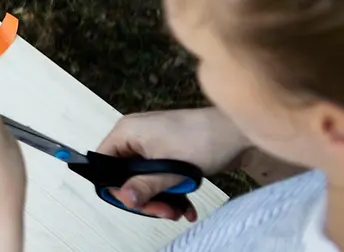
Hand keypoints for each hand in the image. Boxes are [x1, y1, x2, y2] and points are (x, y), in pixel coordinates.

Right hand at [96, 108, 247, 220]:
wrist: (239, 132)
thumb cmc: (204, 140)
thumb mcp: (172, 169)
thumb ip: (145, 185)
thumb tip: (125, 199)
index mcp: (127, 132)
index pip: (104, 164)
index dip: (116, 187)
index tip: (138, 203)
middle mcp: (134, 137)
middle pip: (125, 175)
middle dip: (144, 197)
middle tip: (164, 211)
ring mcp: (151, 145)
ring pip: (144, 180)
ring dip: (160, 199)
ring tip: (179, 211)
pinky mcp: (167, 153)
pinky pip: (159, 177)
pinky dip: (171, 192)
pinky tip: (186, 206)